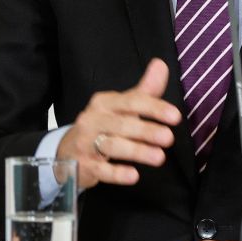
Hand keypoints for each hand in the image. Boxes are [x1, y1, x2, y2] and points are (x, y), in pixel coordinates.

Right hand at [56, 58, 179, 189]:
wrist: (66, 153)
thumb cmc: (101, 127)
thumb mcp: (120, 107)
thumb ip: (144, 91)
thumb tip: (161, 64)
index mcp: (103, 103)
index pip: (131, 102)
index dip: (153, 108)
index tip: (175, 116)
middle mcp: (92, 120)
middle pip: (121, 124)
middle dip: (146, 130)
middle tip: (168, 138)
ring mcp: (86, 143)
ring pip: (111, 145)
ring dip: (136, 151)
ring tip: (159, 157)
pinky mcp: (84, 166)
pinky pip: (101, 170)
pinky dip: (117, 173)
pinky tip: (133, 175)